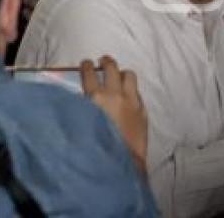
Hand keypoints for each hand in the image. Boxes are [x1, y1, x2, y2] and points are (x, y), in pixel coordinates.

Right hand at [82, 57, 147, 173]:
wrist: (120, 162)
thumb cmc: (94, 147)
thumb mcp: (81, 125)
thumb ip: (83, 108)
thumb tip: (84, 99)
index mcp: (96, 98)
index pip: (89, 75)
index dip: (86, 66)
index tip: (86, 62)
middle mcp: (115, 95)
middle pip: (112, 69)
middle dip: (107, 62)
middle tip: (104, 60)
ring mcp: (132, 101)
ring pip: (130, 76)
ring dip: (122, 73)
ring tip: (119, 75)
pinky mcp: (143, 111)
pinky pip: (138, 92)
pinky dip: (132, 90)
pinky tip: (129, 95)